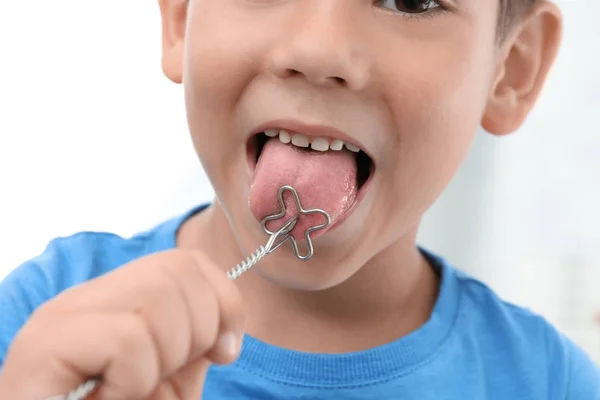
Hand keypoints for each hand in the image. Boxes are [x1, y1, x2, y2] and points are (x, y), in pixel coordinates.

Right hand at [0, 249, 244, 398]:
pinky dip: (136, 379)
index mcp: (117, 300)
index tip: (226, 351)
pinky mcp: (44, 344)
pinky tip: (111, 397)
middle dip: (198, 332)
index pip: (186, 261)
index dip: (223, 302)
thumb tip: (227, 330)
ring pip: (156, 294)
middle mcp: (87, 297)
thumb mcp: (173, 378)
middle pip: (176, 270)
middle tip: (166, 377)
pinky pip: (127, 337)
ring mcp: (62, 316)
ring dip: (166, 358)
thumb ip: (199, 340)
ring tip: (134, 389)